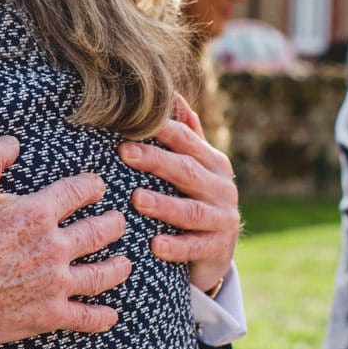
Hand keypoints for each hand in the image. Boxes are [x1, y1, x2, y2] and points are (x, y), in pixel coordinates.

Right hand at [0, 136, 130, 344]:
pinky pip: (86, 318)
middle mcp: (54, 247)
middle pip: (101, 231)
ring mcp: (55, 284)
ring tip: (125, 263)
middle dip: (113, 224)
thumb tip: (10, 142)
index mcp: (37, 213)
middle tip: (117, 222)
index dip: (92, 186)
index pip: (80, 191)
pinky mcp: (48, 315)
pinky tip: (110, 314)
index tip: (96, 187)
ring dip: (118, 267)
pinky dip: (101, 317)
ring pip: (102, 274)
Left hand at [120, 97, 239, 294]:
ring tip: (137, 199)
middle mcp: (222, 188)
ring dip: (164, 204)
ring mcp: (222, 219)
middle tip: (125, 152)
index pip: (187, 140)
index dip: (161, 130)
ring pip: (191, 211)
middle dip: (156, 160)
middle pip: (187, 171)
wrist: (217, 254)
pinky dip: (176, 247)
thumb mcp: (196, 168)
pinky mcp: (217, 249)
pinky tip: (155, 245)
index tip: (130, 122)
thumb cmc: (196, 201)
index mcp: (213, 163)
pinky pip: (195, 247)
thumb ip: (187, 135)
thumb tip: (172, 94)